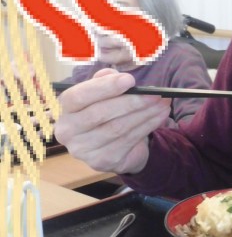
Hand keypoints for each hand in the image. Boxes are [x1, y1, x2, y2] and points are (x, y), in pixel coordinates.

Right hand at [53, 69, 171, 174]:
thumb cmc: (106, 113)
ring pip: (117, 128)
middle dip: (132, 102)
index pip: (78, 96)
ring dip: (145, 114)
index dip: (104, 87)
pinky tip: (160, 116)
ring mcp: (83, 149)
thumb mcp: (102, 93)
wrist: (113, 146)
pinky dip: (148, 126)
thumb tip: (113, 74)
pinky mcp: (101, 161)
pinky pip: (128, 140)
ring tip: (162, 103)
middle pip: (100, 114)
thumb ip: (104, 80)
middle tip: (155, 93)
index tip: (130, 80)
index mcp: (63, 109)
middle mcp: (67, 131)